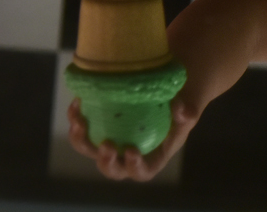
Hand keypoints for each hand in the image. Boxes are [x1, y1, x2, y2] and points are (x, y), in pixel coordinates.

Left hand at [66, 95, 199, 180]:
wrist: (168, 93)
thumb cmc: (179, 108)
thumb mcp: (189, 110)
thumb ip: (188, 112)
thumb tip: (183, 111)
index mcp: (151, 157)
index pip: (142, 172)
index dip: (134, 167)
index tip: (131, 151)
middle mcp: (128, 155)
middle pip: (113, 169)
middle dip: (106, 161)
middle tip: (106, 145)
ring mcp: (113, 143)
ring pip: (91, 151)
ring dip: (81, 140)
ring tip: (79, 121)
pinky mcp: (101, 129)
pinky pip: (85, 131)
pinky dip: (77, 120)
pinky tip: (78, 103)